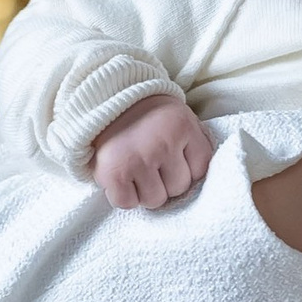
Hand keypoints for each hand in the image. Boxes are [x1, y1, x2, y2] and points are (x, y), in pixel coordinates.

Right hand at [90, 94, 213, 210]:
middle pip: (178, 188)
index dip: (186, 169)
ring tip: (135, 170)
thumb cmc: (144, 114)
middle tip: (151, 163)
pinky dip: (123, 195)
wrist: (101, 98)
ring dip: (145, 190)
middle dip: (166, 180)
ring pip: (154, 200)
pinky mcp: (113, 173)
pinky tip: (121, 178)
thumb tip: (199, 179)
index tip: (173, 158)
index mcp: (182, 127)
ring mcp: (138, 160)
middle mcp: (162, 144)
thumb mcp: (177, 117)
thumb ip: (192, 143)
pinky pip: (127, 203)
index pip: (200, 170)